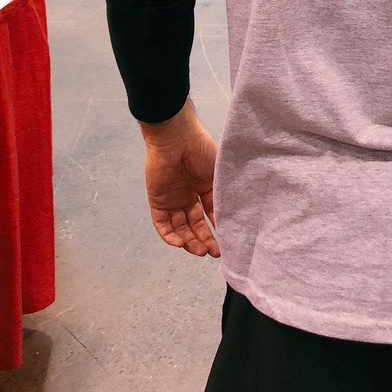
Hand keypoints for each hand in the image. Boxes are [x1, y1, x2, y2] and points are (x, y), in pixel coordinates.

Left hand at [141, 101, 220, 258]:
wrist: (177, 138)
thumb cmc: (201, 150)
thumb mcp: (218, 173)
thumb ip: (222, 194)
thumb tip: (235, 215)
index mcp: (204, 185)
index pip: (210, 213)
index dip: (217, 228)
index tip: (226, 242)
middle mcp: (188, 194)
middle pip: (195, 223)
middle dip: (204, 239)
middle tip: (213, 253)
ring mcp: (172, 198)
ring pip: (180, 227)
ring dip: (189, 241)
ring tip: (200, 252)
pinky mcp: (157, 201)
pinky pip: (162, 224)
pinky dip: (170, 236)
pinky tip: (182, 243)